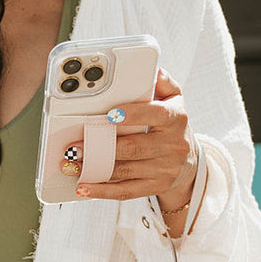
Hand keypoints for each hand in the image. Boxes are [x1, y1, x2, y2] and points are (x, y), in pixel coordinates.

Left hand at [63, 69, 197, 203]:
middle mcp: (173, 145)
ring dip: (96, 168)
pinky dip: (103, 191)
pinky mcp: (156, 186)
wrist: (188, 161)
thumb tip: (152, 70)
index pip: (155, 114)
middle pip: (134, 146)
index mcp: (176, 118)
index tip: (109, 114)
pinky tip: (85, 187)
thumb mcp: (174, 99)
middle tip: (75, 145)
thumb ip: (162, 83)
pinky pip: (127, 191)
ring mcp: (166, 169)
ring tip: (72, 163)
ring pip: (126, 170)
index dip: (132, 114)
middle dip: (101, 146)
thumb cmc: (172, 124)